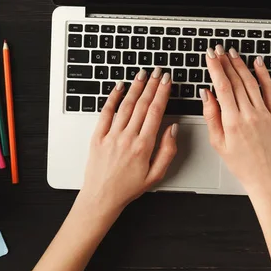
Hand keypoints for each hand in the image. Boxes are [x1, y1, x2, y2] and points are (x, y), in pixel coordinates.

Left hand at [79, 68, 177, 215]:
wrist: (101, 197)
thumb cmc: (129, 188)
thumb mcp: (156, 174)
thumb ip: (167, 151)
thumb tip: (173, 129)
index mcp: (143, 146)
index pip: (156, 112)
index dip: (162, 94)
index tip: (167, 81)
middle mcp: (127, 138)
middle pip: (142, 105)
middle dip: (152, 85)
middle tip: (158, 72)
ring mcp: (111, 135)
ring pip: (126, 106)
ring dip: (135, 87)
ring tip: (143, 74)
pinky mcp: (98, 136)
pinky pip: (106, 112)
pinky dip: (112, 98)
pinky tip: (119, 87)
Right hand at [201, 45, 270, 197]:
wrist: (266, 176)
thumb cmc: (241, 163)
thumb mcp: (218, 143)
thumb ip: (211, 116)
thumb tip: (206, 94)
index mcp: (232, 122)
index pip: (222, 87)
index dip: (215, 68)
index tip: (210, 56)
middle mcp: (249, 114)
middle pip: (235, 81)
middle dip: (225, 62)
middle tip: (218, 49)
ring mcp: (264, 113)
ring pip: (251, 82)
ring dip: (240, 65)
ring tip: (232, 53)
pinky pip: (269, 90)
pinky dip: (264, 75)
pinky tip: (257, 63)